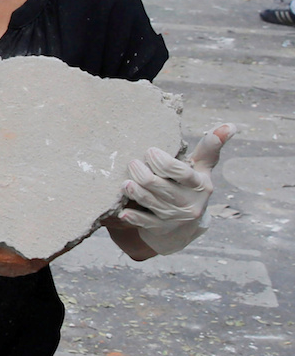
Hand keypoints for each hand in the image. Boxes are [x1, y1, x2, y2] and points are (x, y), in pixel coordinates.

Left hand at [119, 124, 234, 255]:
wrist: (186, 225)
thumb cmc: (190, 186)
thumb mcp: (202, 169)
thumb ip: (210, 148)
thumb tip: (230, 125)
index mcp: (200, 185)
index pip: (180, 172)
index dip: (162, 162)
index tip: (150, 151)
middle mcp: (189, 202)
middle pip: (160, 186)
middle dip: (142, 174)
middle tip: (132, 163)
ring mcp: (175, 217)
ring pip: (150, 202)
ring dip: (135, 191)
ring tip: (125, 182)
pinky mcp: (161, 229)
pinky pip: (144, 222)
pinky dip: (133, 217)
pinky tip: (124, 212)